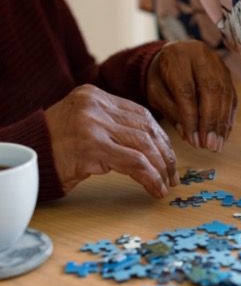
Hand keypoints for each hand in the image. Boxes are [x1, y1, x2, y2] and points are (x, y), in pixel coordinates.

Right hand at [45, 85, 177, 197]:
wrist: (23, 159)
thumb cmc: (54, 149)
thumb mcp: (85, 127)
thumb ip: (112, 127)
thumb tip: (151, 146)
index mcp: (95, 96)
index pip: (142, 115)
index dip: (161, 138)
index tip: (169, 157)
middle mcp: (95, 104)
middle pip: (146, 128)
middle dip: (165, 154)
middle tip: (172, 175)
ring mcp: (93, 123)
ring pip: (144, 145)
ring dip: (160, 168)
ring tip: (166, 184)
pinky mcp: (92, 145)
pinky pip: (134, 162)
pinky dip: (150, 177)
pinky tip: (155, 189)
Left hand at [146, 41, 236, 151]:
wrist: (175, 54)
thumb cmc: (162, 77)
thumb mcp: (156, 92)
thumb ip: (171, 111)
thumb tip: (188, 135)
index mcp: (176, 56)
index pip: (186, 90)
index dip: (191, 118)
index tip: (193, 141)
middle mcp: (201, 55)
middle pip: (210, 91)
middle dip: (210, 122)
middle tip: (209, 146)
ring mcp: (218, 62)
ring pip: (224, 94)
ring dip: (221, 123)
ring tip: (216, 145)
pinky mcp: (228, 72)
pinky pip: (231, 96)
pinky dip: (228, 117)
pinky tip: (223, 134)